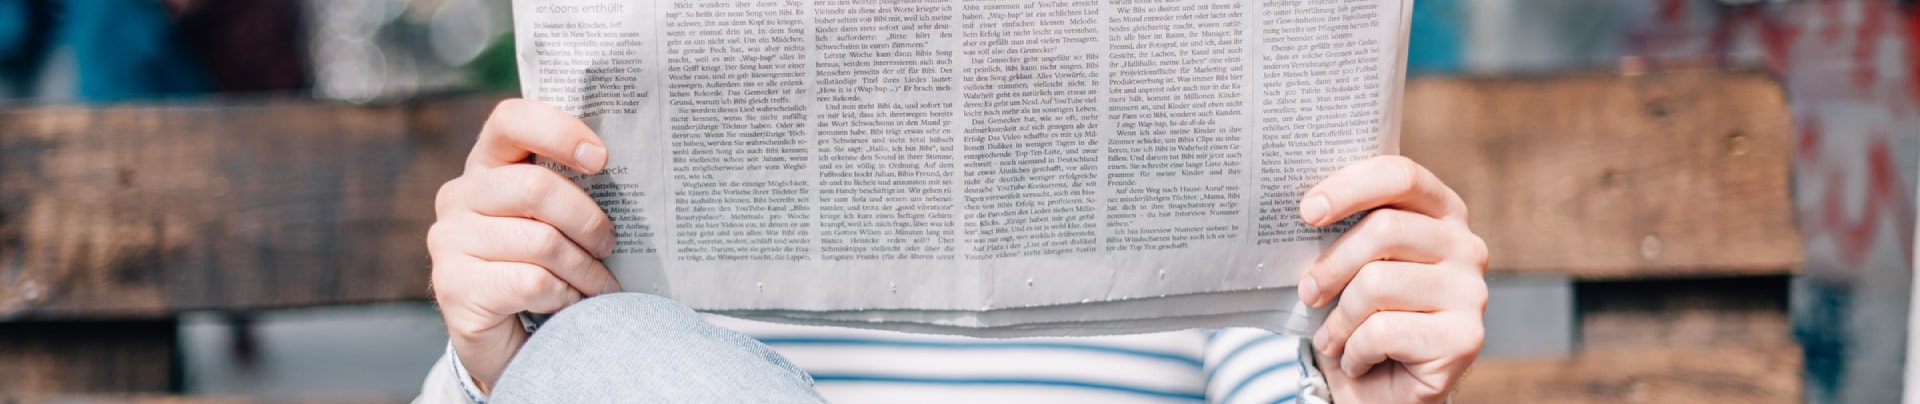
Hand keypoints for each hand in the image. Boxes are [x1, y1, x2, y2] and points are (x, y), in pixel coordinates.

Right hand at [428, 99, 622, 391]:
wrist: (510, 342)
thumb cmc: (545, 269)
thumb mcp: (557, 221)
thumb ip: (572, 189)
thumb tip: (634, 170)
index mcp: (487, 166)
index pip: (510, 120)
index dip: (558, 131)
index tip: (601, 159)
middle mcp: (459, 196)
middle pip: (536, 186)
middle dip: (587, 219)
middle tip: (610, 243)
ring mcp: (449, 241)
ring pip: (541, 241)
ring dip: (585, 268)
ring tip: (600, 285)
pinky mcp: (454, 286)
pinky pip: (532, 281)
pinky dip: (566, 296)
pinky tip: (571, 304)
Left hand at [1297, 155, 1487, 402]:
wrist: (1383, 389)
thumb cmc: (1361, 316)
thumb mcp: (1350, 265)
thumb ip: (1342, 230)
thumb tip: (1304, 207)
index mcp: (1441, 213)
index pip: (1401, 176)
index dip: (1350, 187)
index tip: (1307, 211)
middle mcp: (1466, 246)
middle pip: (1384, 229)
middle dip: (1331, 265)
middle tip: (1307, 292)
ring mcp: (1472, 292)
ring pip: (1377, 283)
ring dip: (1339, 319)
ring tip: (1332, 337)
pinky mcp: (1465, 338)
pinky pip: (1383, 330)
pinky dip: (1355, 351)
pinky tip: (1358, 360)